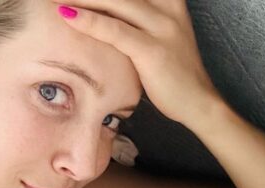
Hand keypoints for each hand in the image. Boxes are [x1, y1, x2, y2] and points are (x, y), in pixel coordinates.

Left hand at [52, 0, 222, 127]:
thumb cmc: (173, 72)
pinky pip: (115, 31)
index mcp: (169, 0)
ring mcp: (162, 26)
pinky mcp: (153, 50)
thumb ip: (138, 21)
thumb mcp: (159, 36)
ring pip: (116, 2)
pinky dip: (89, 21)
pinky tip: (66, 14)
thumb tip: (108, 14)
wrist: (198, 101)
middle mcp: (167, 7)